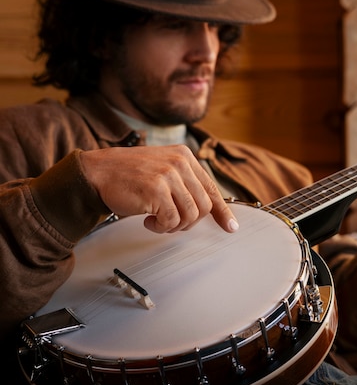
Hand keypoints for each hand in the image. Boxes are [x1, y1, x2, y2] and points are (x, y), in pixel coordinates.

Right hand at [79, 145, 238, 233]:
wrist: (97, 172)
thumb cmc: (129, 175)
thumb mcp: (163, 170)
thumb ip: (185, 184)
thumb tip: (210, 210)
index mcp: (185, 156)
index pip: (212, 188)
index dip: (223, 211)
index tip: (231, 226)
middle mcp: (180, 163)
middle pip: (204, 206)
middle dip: (190, 222)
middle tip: (171, 223)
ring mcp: (169, 176)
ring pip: (191, 216)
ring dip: (174, 225)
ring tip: (158, 221)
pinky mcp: (156, 190)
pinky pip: (172, 221)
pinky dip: (161, 227)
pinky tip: (148, 220)